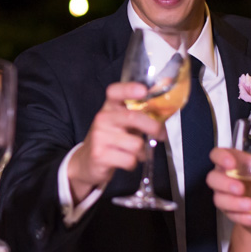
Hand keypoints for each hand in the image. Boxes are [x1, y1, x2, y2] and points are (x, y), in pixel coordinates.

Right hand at [67, 81, 163, 200]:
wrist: (86, 161)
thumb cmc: (110, 139)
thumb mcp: (120, 123)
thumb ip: (137, 116)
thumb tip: (164, 113)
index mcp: (109, 107)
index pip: (115, 92)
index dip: (129, 89)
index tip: (144, 90)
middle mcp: (102, 119)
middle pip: (133, 117)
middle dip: (154, 126)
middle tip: (161, 133)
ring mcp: (99, 137)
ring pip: (136, 144)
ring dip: (141, 152)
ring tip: (134, 152)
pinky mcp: (100, 155)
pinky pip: (130, 160)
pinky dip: (133, 163)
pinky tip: (126, 160)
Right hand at [207, 148, 250, 226]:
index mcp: (231, 162)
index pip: (216, 155)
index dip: (220, 158)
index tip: (231, 164)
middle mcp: (223, 178)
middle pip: (212, 179)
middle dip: (225, 184)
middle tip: (240, 189)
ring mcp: (225, 196)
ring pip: (219, 200)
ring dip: (234, 203)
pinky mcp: (231, 213)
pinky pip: (233, 216)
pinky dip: (245, 218)